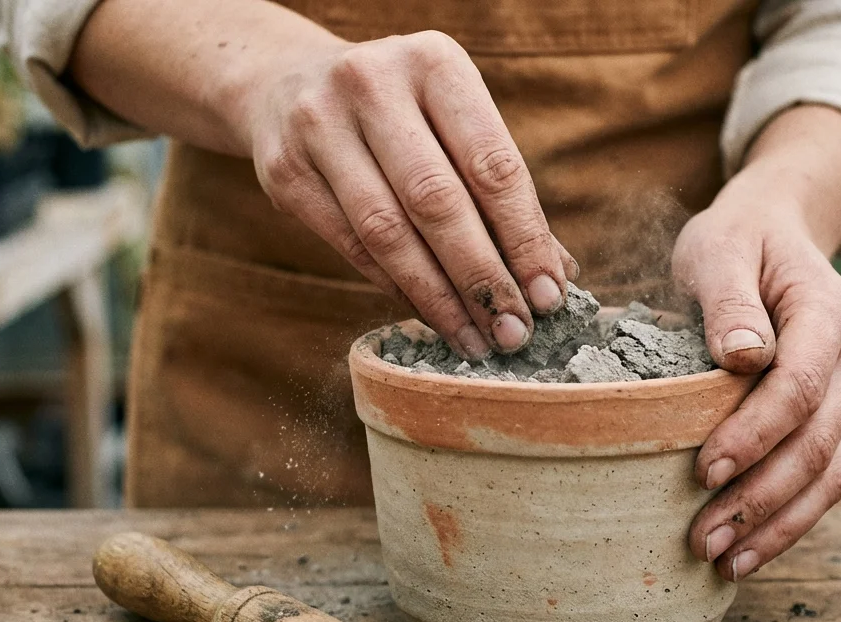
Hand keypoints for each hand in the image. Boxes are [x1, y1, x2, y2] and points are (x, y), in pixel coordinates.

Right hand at [241, 31, 577, 357]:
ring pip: (387, 232)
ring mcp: (319, 125)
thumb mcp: (453, 122)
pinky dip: (396, 288)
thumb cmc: (400, 113)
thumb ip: (501, 192)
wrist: (285, 83)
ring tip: (475, 339)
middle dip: (483, 278)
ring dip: (438, 297)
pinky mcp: (284, 171)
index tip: (548, 298)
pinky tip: (430, 314)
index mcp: (435, 63)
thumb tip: (556, 278)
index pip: (492, 165)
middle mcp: (372, 83)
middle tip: (514, 333)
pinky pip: (351, 246)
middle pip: (438, 202)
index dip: (524, 238)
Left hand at [674, 159, 840, 581]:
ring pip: (830, 473)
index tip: (705, 470)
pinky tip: (748, 550)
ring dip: (778, 524)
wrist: (775, 232)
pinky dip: (790, 519)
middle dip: (761, 498)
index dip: (756, 434)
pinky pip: (825, 478)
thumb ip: (729, 298)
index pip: (802, 386)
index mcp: (828, 311)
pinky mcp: (836, 417)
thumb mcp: (720, 249)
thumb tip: (743, 356)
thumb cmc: (737, 241)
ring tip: (723, 560)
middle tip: (703, 538)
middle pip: (818, 442)